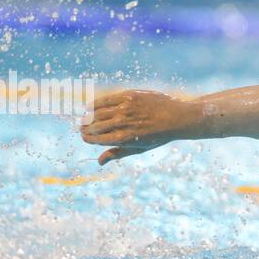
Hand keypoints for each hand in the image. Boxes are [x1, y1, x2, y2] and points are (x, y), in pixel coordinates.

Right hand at [81, 90, 203, 164]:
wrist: (177, 117)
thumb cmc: (158, 136)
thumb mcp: (139, 148)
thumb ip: (118, 153)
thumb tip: (99, 162)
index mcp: (125, 139)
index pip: (98, 139)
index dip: (88, 138)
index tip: (84, 137)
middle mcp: (124, 123)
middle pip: (96, 126)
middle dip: (86, 128)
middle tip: (81, 128)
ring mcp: (126, 108)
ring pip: (98, 112)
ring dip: (88, 116)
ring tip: (84, 119)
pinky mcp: (129, 96)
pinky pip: (106, 99)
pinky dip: (95, 103)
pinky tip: (90, 107)